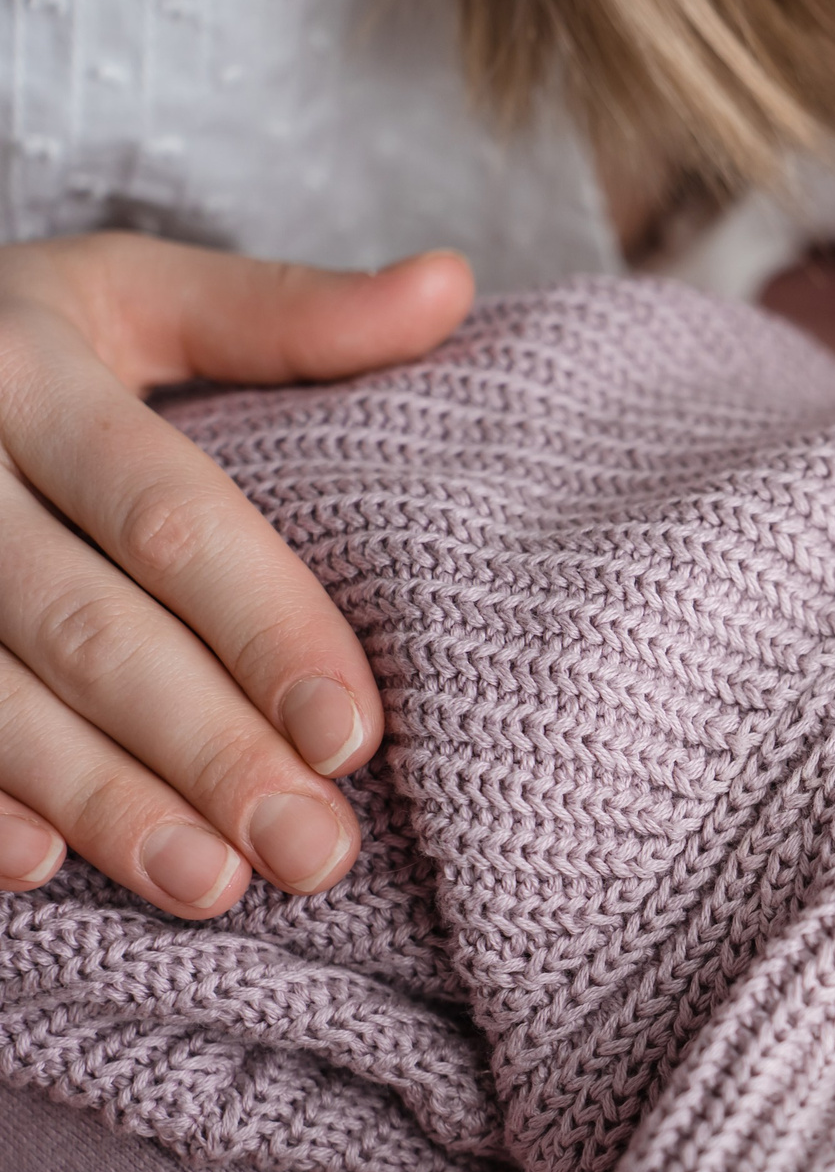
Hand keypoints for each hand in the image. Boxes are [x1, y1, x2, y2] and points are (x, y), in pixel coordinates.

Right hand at [0, 232, 472, 913]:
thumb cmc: (12, 335)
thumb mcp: (131, 292)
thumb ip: (283, 313)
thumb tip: (453, 284)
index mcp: (31, 368)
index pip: (169, 516)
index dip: (266, 628)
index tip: (355, 736)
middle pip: (87, 626)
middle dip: (206, 748)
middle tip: (315, 852)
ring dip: (102, 801)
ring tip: (214, 887)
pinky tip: (40, 870)